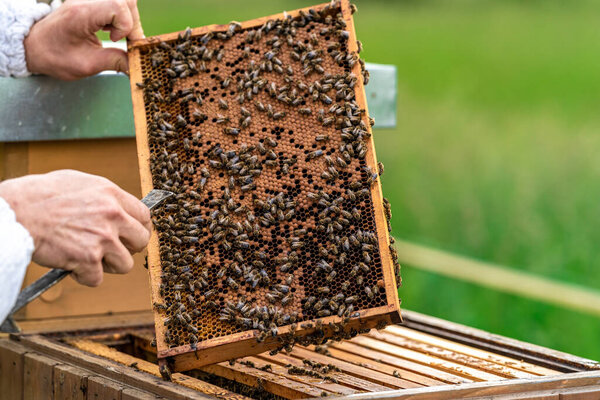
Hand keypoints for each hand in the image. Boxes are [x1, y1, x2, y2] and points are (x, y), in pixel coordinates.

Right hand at [0, 170, 151, 286]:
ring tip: (90, 258)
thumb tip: (117, 207)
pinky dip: (84, 276)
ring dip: (108, 266)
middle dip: (128, 248)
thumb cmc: (39, 196)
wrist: (15, 212)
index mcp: (112, 195)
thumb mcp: (78, 182)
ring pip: (125, 265)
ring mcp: (102, 238)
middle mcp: (112, 215)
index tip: (132, 235)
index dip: (139, 228)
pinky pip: (96, 278)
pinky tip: (71, 264)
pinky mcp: (87, 259)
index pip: (144, 216)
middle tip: (112, 250)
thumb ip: (103, 196)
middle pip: (141, 241)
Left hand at [24, 0, 143, 79]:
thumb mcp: (86, 65)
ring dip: (129, 19)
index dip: (126, 26)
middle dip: (132, 23)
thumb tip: (136, 65)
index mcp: (82, 13)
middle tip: (128, 42)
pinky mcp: (91, 2)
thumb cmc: (55, 56)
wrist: (34, 46)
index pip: (118, 6)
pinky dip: (121, 17)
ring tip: (120, 36)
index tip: (117, 41)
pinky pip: (115, 3)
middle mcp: (85, 0)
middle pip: (125, 0)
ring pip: (123, 0)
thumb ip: (115, 62)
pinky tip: (113, 30)